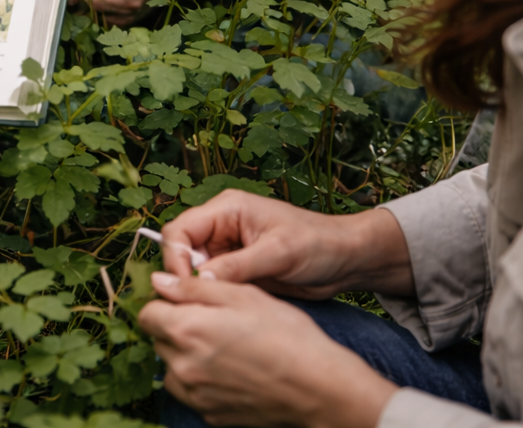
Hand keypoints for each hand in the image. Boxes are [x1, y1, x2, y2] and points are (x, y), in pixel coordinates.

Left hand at [139, 273, 397, 427]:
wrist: (318, 387)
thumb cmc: (285, 334)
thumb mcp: (242, 296)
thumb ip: (193, 288)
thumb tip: (158, 282)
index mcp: (186, 330)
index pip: (147, 314)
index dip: (166, 304)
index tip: (188, 303)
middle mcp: (182, 366)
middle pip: (159, 341)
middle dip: (177, 328)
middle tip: (214, 323)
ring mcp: (195, 395)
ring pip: (172, 369)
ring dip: (186, 356)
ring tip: (224, 348)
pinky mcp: (209, 414)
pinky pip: (192, 392)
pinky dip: (202, 380)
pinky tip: (232, 371)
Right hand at [161, 189, 413, 297]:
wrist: (347, 261)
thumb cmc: (318, 244)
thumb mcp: (278, 253)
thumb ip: (236, 265)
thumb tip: (198, 280)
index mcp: (226, 210)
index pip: (180, 230)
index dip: (175, 258)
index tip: (183, 287)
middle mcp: (222, 229)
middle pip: (182, 252)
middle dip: (182, 277)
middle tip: (192, 304)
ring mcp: (229, 252)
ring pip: (194, 273)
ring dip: (197, 291)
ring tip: (207, 311)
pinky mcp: (238, 273)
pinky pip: (213, 286)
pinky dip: (212, 299)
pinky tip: (221, 312)